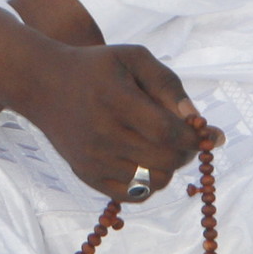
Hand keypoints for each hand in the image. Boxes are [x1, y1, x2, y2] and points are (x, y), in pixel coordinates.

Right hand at [16, 43, 219, 202]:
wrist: (43, 84)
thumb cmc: (96, 67)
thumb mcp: (133, 58)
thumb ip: (168, 85)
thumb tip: (197, 121)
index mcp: (116, 100)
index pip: (168, 132)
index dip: (195, 138)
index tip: (209, 133)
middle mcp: (102, 134)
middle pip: (165, 160)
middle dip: (187, 152)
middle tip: (186, 139)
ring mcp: (93, 159)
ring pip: (154, 181)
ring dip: (169, 167)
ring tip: (163, 148)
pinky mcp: (86, 175)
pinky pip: (134, 194)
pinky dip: (150, 183)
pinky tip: (147, 162)